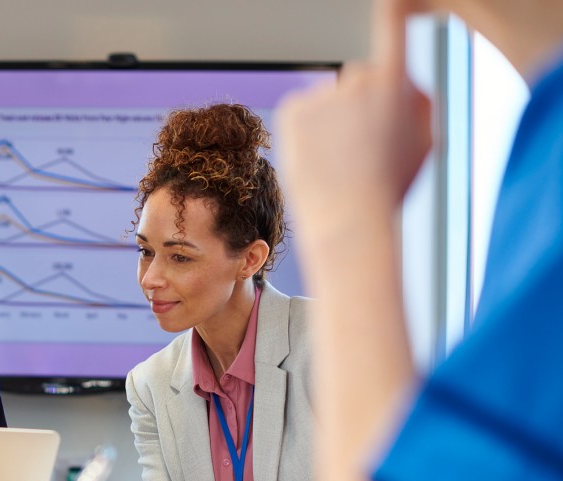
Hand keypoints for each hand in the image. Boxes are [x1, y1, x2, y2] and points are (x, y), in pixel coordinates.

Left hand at [276, 0, 431, 274]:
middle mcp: (357, 78)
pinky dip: (311, 129)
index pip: (393, 22)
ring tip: (343, 160)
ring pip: (332, 99)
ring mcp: (321, 93)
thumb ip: (419, 99)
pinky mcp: (293, 109)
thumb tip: (404, 80)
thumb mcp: (428, 138)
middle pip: (363, 77)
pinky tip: (321, 157)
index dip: (393, 6)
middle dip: (366, 101)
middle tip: (367, 144)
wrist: (349, 219)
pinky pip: (306, 111)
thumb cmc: (392, 186)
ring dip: (336, 119)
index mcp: (396, 82)